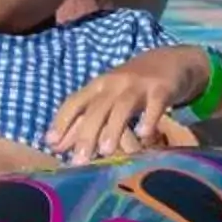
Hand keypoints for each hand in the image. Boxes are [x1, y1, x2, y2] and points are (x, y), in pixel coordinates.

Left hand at [44, 45, 209, 162]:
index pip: (74, 102)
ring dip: (113, 128)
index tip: (51, 145)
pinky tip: (145, 135)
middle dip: (86, 134)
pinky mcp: (161, 88)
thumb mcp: (106, 98)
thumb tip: (55, 146)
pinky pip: (154, 104)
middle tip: (79, 161)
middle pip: (97, 108)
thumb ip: (82, 121)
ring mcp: (138, 85)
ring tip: (106, 151)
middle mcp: (115, 84)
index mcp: (98, 86)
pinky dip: (149, 118)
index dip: (62, 122)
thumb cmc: (131, 85)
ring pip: (122, 106)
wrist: (170, 60)